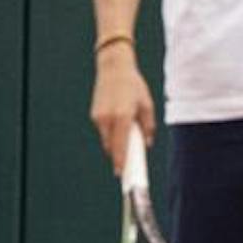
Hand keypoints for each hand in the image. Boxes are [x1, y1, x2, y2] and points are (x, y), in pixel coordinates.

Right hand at [90, 52, 156, 173]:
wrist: (114, 68)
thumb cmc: (133, 86)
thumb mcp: (147, 105)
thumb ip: (148, 126)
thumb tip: (147, 143)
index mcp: (123, 117)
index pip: (121, 146)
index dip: (121, 162)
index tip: (122, 174)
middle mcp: (108, 119)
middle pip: (112, 147)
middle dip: (119, 156)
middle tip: (127, 164)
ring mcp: (99, 117)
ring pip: (107, 140)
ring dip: (115, 144)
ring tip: (127, 139)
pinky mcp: (94, 115)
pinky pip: (103, 131)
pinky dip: (111, 133)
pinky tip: (120, 126)